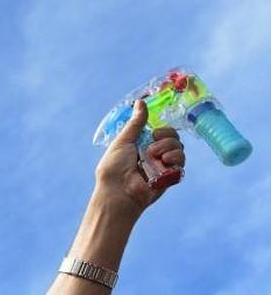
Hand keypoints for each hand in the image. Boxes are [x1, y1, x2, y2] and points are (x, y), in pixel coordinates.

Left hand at [93, 99, 185, 218]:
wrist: (118, 192)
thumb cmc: (114, 168)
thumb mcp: (123, 141)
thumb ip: (135, 123)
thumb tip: (140, 102)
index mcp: (143, 145)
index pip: (162, 131)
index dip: (162, 129)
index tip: (154, 132)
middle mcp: (154, 155)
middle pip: (173, 138)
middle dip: (165, 138)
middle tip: (152, 146)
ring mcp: (163, 166)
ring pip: (179, 148)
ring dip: (168, 148)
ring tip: (155, 156)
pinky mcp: (170, 177)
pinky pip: (181, 163)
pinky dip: (175, 159)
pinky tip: (164, 161)